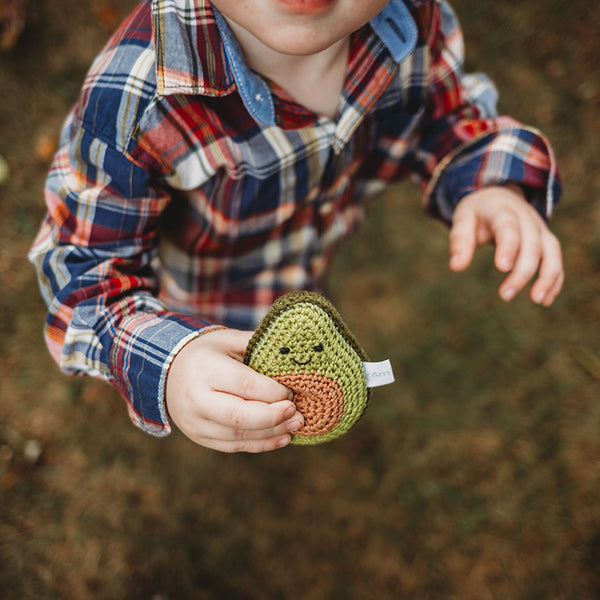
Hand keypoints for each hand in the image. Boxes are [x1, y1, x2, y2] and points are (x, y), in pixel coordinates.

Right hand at [165, 329, 302, 451]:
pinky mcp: (199, 437)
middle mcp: (196, 399)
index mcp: (205, 369)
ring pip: (239, 436)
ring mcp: (195, 422)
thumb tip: (293, 351)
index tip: (292, 390)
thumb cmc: (207, 352)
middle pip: (240, 416)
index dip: (274, 392)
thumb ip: (258, 344)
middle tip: (298, 413)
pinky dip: (261, 444)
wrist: (167, 370)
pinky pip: (234, 446)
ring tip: (296, 425)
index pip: (246, 385)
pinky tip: (282, 437)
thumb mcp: (229, 339)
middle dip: (274, 417)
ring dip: (272, 433)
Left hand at [448, 184, 562, 305]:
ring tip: (538, 300)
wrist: (498, 195)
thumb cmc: (477, 212)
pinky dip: (555, 279)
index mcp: (502, 210)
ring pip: (550, 251)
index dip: (508, 246)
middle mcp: (526, 218)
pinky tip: (545, 300)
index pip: (509, 226)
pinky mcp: (546, 240)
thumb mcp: (463, 219)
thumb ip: (459, 240)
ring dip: (548, 276)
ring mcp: (539, 228)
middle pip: (531, 244)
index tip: (502, 268)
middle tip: (505, 295)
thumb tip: (456, 266)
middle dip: (522, 271)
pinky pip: (556, 259)